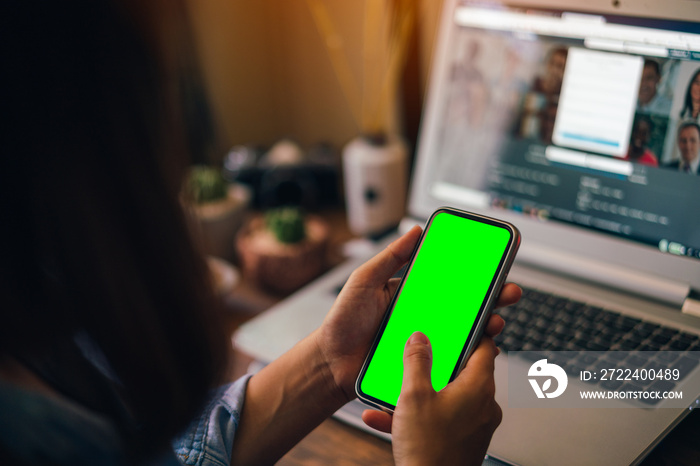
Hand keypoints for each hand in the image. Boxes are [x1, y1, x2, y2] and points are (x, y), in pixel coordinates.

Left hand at [312, 225, 519, 403]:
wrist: (330, 362)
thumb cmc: (344, 321)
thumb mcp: (364, 280)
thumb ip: (390, 257)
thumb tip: (415, 230)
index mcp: (413, 293)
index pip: (450, 280)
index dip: (473, 273)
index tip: (495, 264)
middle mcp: (424, 316)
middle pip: (466, 306)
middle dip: (493, 298)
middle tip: (509, 293)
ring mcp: (426, 341)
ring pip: (466, 333)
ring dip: (487, 326)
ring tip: (496, 320)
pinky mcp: (424, 365)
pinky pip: (452, 359)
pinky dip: (471, 355)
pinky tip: (481, 348)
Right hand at [388, 333, 501, 465]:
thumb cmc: (427, 449)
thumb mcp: (413, 395)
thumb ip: (416, 361)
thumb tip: (420, 337)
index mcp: (478, 388)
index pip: (486, 348)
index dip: (472, 334)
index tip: (458, 326)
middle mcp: (484, 406)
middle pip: (466, 371)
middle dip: (439, 364)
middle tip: (420, 356)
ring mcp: (478, 426)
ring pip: (451, 397)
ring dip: (425, 393)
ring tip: (397, 394)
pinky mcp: (467, 442)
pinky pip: (445, 419)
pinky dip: (424, 415)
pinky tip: (391, 419)